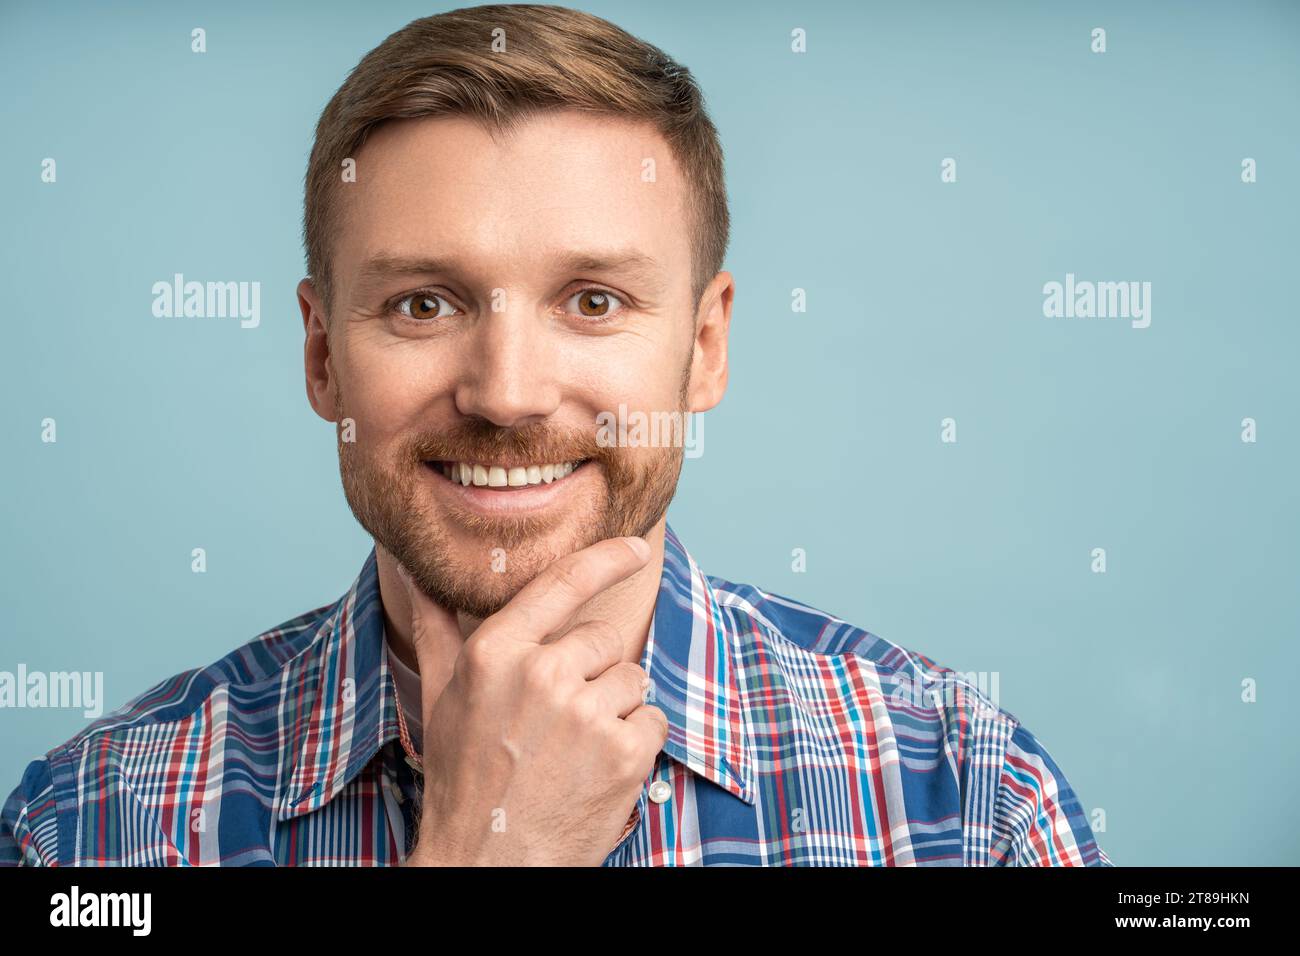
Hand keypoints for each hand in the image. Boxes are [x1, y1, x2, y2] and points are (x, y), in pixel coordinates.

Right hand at [399, 536, 668, 865]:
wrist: (486, 862)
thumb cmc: (462, 777)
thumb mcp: (440, 695)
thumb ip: (434, 625)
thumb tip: (412, 568)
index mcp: (496, 652)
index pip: (564, 582)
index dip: (607, 557)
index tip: (636, 547)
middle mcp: (542, 675)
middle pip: (604, 637)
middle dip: (592, 670)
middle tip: (559, 717)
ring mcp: (586, 715)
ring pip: (633, 679)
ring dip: (615, 708)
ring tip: (575, 746)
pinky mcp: (625, 753)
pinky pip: (653, 719)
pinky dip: (636, 743)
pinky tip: (597, 767)